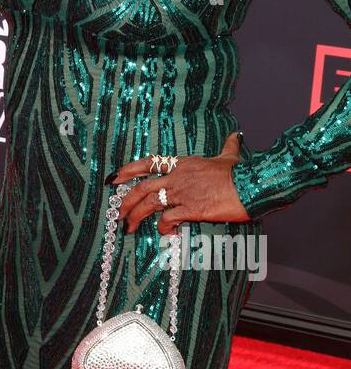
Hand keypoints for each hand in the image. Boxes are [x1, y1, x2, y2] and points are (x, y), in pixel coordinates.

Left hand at [112, 132, 250, 234]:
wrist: (253, 186)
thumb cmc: (242, 173)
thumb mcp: (231, 157)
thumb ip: (229, 146)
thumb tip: (236, 135)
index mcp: (183, 163)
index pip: (149, 163)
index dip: (128, 170)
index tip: (114, 178)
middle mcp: (178, 176)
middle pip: (143, 187)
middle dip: (126, 201)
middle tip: (118, 214)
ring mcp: (183, 193)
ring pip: (150, 204)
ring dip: (136, 217)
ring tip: (129, 228)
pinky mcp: (191, 209)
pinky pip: (168, 219)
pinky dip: (163, 227)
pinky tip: (166, 232)